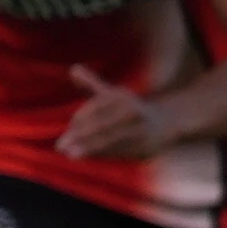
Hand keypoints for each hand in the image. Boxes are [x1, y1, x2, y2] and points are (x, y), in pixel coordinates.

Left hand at [58, 68, 172, 160]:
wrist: (165, 122)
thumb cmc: (131, 108)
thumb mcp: (114, 94)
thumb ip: (92, 83)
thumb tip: (73, 69)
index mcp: (121, 97)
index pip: (96, 109)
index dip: (79, 121)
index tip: (67, 132)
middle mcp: (131, 112)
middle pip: (101, 125)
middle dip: (80, 137)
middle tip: (61, 146)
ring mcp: (139, 129)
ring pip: (110, 140)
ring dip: (89, 148)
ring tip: (71, 155)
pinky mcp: (144, 145)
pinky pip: (120, 151)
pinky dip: (103, 155)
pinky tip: (90, 158)